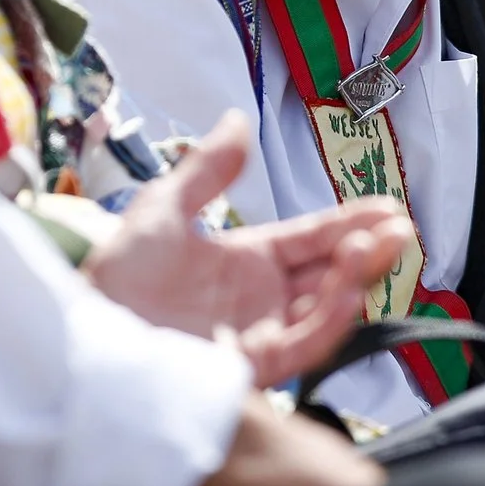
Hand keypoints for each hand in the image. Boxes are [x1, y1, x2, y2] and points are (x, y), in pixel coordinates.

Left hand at [83, 111, 412, 387]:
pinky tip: (348, 291)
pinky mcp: (250, 366)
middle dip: (367, 250)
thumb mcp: (161, 210)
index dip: (348, 224)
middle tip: (399, 227)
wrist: (85, 334)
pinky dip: (330, 320)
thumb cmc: (113, 280)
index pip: (309, 240)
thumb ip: (206, 170)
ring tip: (380, 245)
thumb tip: (237, 119)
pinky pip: (303, 345)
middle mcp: (259, 301)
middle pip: (328, 273)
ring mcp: (258, 333)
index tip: (386, 206)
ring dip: (356, 278)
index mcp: (243, 263)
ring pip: (324, 307)